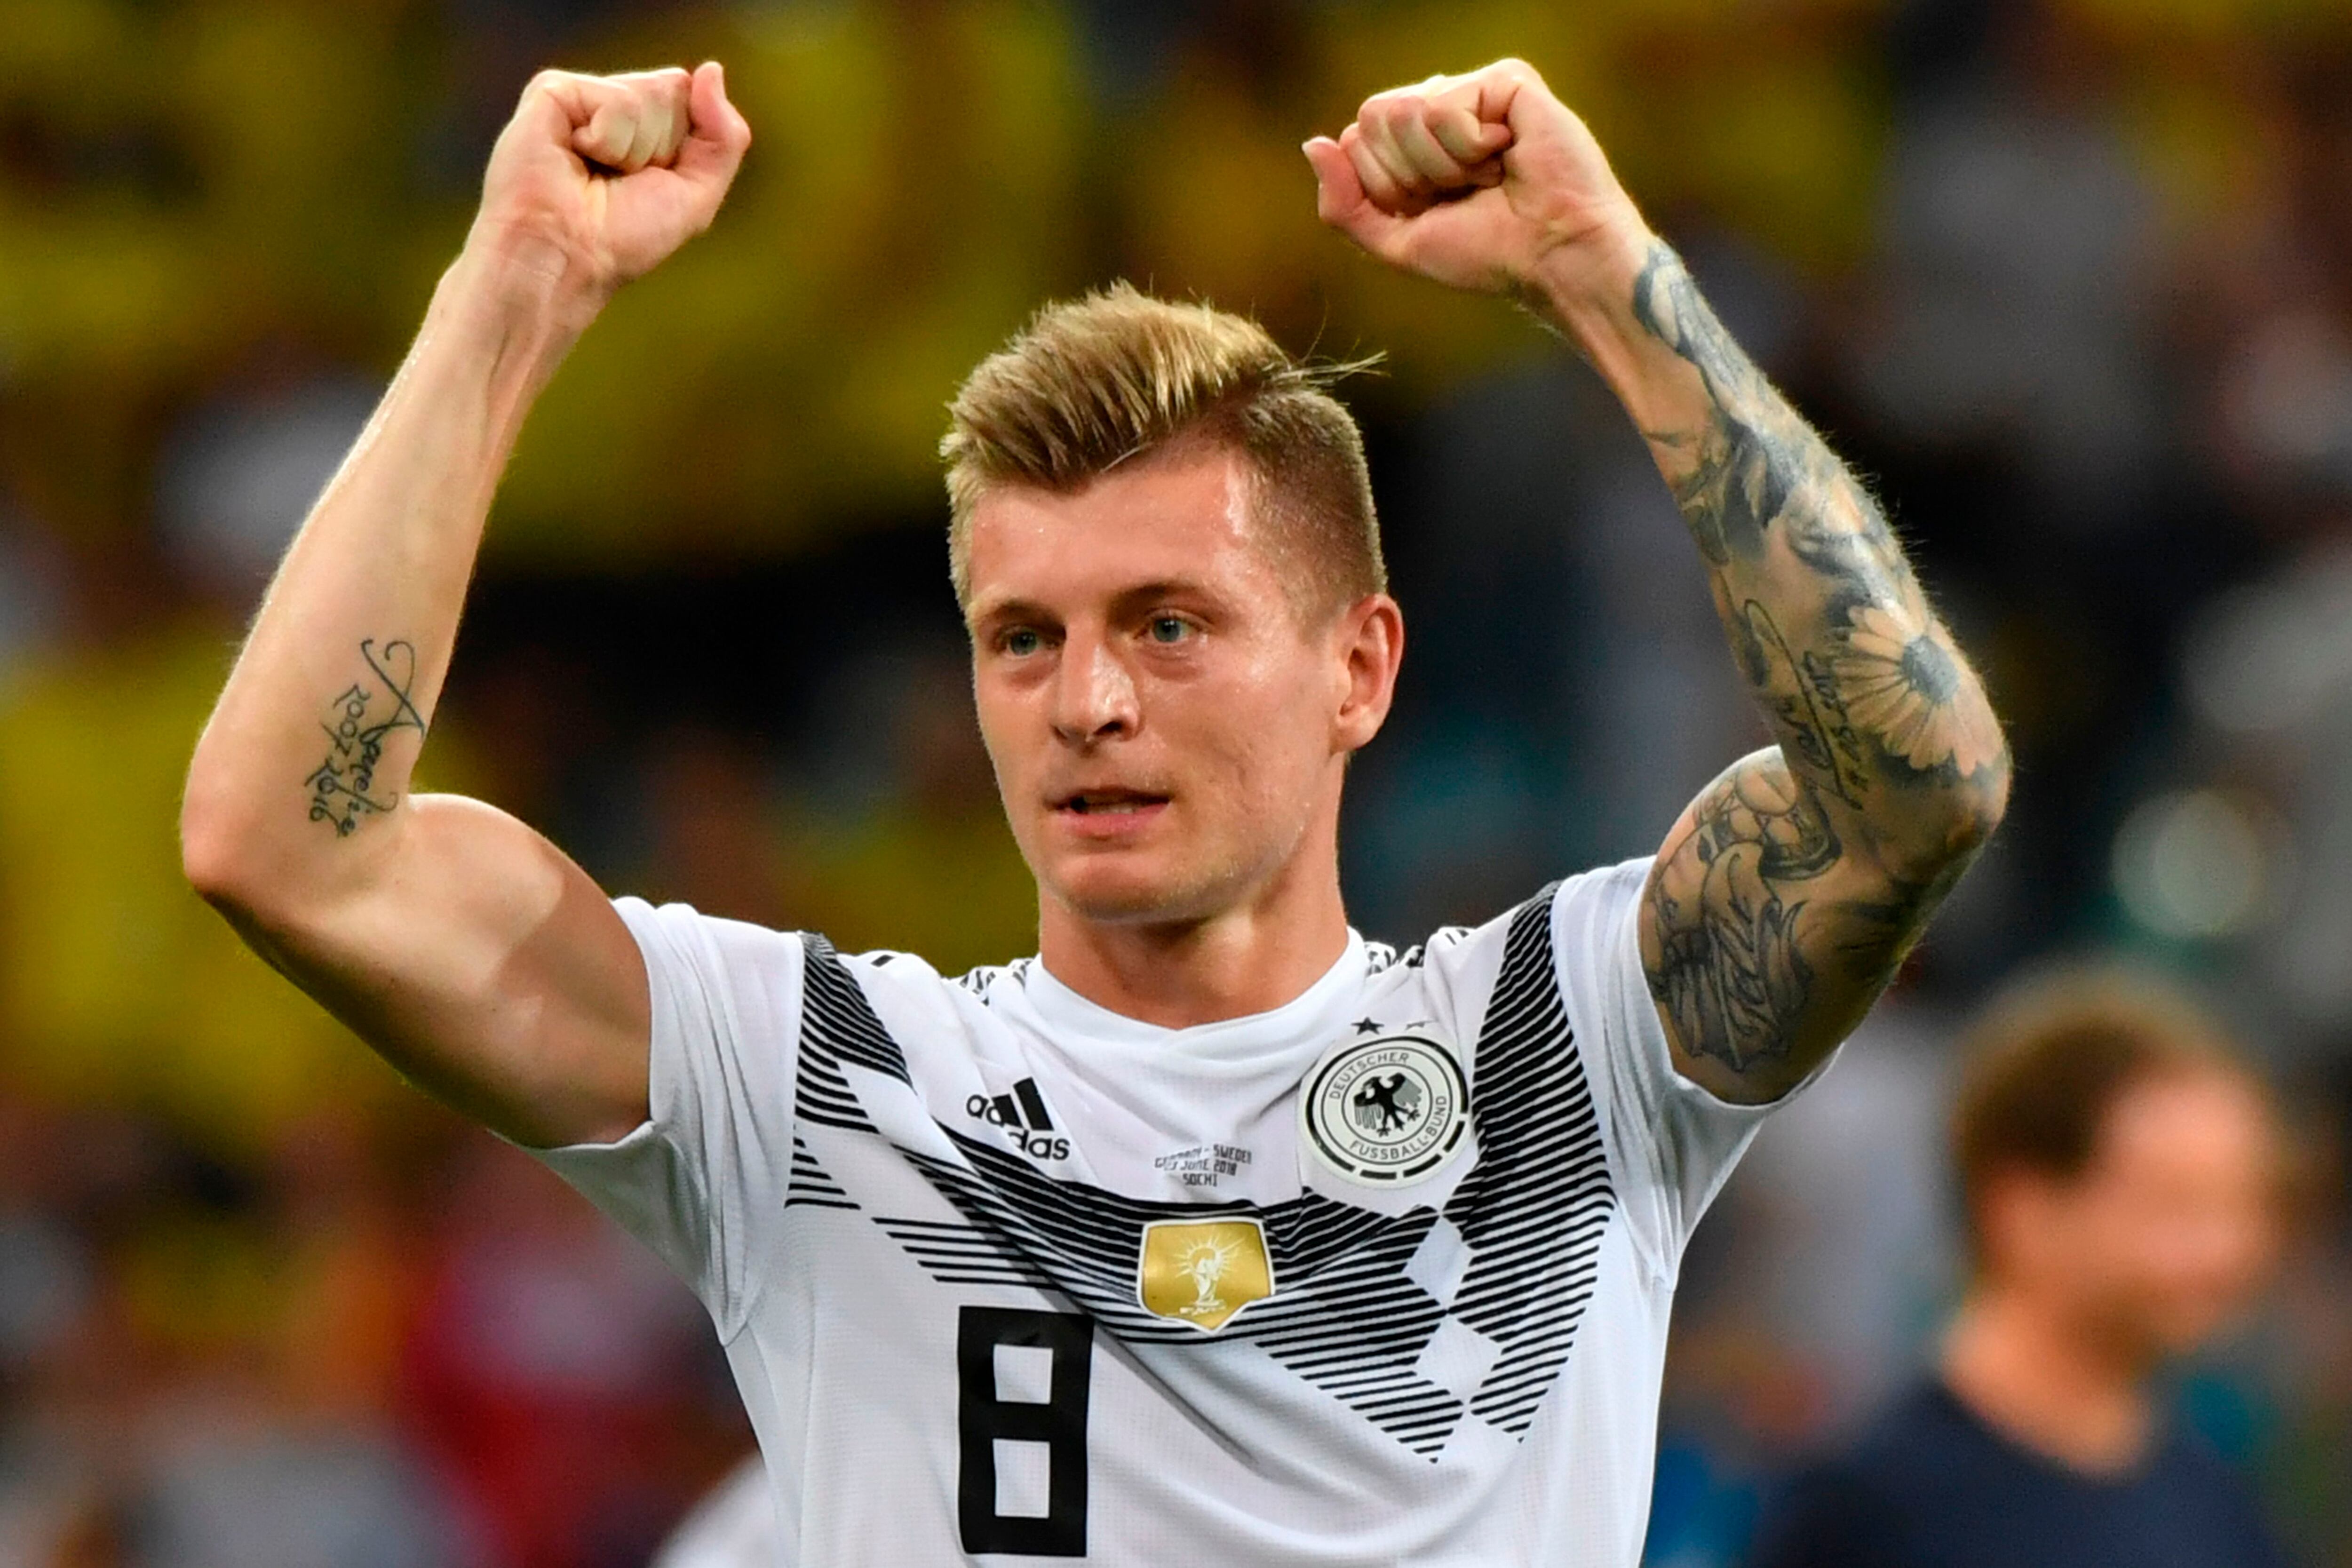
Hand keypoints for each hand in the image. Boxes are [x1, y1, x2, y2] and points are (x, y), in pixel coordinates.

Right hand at [470, 62, 752, 307]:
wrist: (567, 256)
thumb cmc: (623, 238)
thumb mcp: (697, 195)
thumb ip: (723, 136)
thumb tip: (712, 69)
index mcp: (646, 125)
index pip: (692, 98)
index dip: (684, 149)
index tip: (650, 184)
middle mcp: (613, 106)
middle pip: (673, 90)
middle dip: (660, 148)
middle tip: (619, 182)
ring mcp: (583, 95)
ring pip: (649, 94)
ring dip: (633, 150)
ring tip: (595, 174)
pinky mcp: (554, 91)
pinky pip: (617, 100)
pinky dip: (607, 140)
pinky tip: (574, 157)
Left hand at [1305, 59, 1648, 309]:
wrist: (1552, 258)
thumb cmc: (1487, 254)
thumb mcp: (1397, 241)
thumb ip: (1344, 203)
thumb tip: (1313, 144)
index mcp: (1414, 144)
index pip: (1355, 141)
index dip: (1386, 187)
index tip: (1436, 209)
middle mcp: (1442, 108)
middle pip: (1372, 118)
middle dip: (1409, 174)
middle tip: (1464, 193)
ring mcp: (1474, 90)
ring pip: (1404, 110)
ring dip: (1442, 164)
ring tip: (1490, 177)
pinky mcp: (1505, 80)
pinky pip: (1443, 104)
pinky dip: (1467, 147)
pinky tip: (1507, 156)